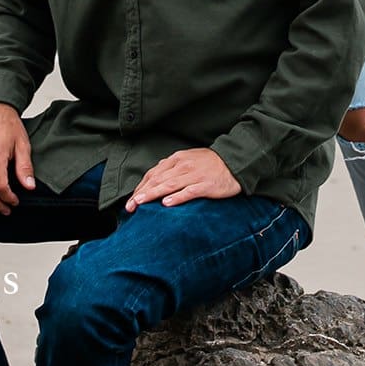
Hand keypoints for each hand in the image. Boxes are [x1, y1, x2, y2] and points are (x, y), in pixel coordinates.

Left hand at [124, 148, 240, 210]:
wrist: (235, 162)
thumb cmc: (210, 163)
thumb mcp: (189, 159)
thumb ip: (173, 167)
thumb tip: (156, 178)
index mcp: (178, 159)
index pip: (154, 173)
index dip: (140, 187)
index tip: (131, 200)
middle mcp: (183, 165)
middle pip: (158, 180)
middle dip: (141, 193)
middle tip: (130, 206)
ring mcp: (195, 175)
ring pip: (169, 185)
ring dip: (153, 194)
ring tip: (140, 203)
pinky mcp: (206, 185)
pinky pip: (189, 191)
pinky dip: (176, 197)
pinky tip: (166, 204)